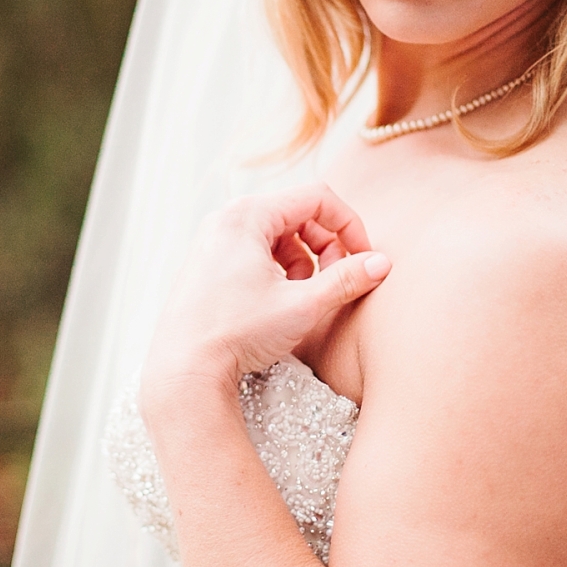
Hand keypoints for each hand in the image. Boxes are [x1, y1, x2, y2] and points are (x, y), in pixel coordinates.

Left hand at [141, 183, 391, 410]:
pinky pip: (256, 250)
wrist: (184, 368)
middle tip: (337, 279)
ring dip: (305, 259)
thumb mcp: (302, 305)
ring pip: (278, 234)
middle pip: (297, 213)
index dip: (349, 225)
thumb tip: (382, 264)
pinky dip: (280, 268)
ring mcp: (214, 240)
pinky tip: (282, 300)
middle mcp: (227, 219)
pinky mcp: (209, 263)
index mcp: (247, 215)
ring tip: (307, 294)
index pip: (317, 198)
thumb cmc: (236, 333)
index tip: (364, 258)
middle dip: (326, 245)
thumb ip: (345, 280)